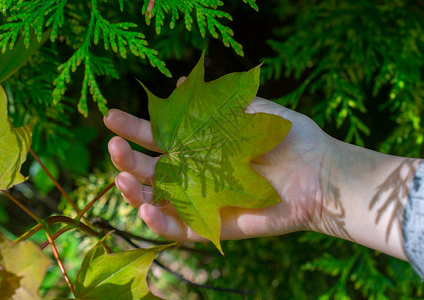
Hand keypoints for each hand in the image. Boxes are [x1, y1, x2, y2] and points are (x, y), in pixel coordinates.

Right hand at [104, 77, 334, 242]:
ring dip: (134, 190)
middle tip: (113, 144)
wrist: (320, 173)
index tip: (110, 117)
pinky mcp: (215, 224)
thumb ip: (217, 101)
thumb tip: (181, 83)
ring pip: (158, 199)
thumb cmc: (288, 138)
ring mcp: (202, 199)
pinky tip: (144, 207)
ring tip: (121, 176)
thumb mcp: (252, 110)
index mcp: (199, 146)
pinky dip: (160, 221)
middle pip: (150, 169)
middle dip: (126, 157)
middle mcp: (195, 172)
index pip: (158, 138)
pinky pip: (182, 228)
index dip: (134, 128)